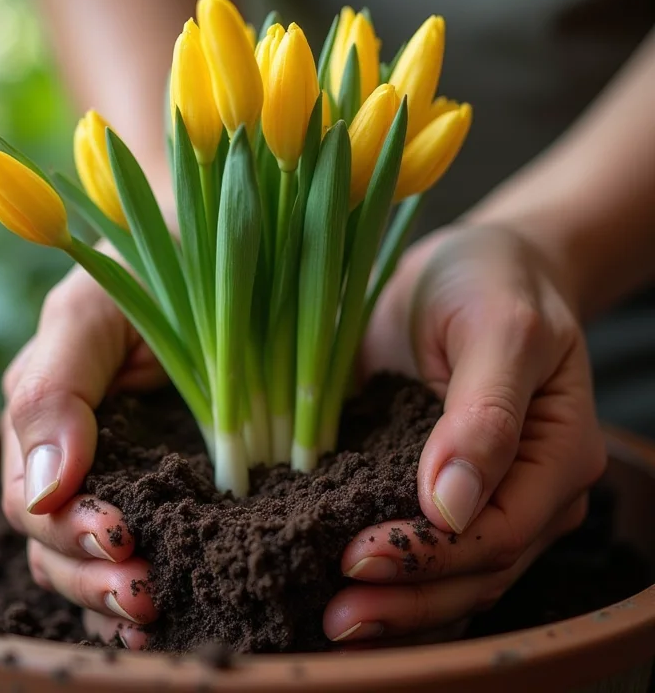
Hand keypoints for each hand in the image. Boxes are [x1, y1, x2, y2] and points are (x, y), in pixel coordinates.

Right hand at [1, 250, 166, 648]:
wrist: (216, 244)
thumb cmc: (142, 264)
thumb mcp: (88, 310)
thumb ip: (52, 387)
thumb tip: (43, 489)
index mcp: (49, 421)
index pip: (36, 503)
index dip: (67, 533)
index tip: (118, 537)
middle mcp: (85, 457)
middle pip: (62, 547)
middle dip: (94, 578)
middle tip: (143, 593)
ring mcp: (137, 473)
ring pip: (100, 561)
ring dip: (119, 598)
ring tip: (157, 613)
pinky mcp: (189, 481)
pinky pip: (162, 547)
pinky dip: (159, 587)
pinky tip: (178, 610)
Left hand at [323, 224, 606, 642]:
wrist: (468, 265)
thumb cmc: (493, 282)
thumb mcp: (499, 328)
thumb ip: (485, 413)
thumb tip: (451, 507)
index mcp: (557, 454)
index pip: (501, 530)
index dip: (431, 554)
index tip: (359, 556)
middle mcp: (526, 488)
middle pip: (476, 570)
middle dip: (407, 598)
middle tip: (335, 618)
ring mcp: (480, 492)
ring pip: (450, 574)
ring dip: (393, 603)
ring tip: (331, 623)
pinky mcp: (431, 481)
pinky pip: (418, 543)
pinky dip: (385, 574)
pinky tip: (337, 588)